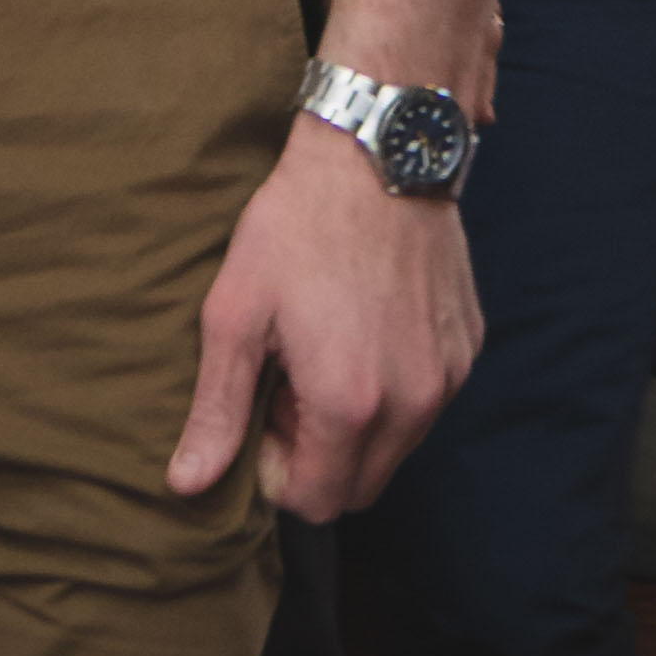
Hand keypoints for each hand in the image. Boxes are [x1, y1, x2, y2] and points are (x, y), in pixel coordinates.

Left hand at [168, 119, 477, 519]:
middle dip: (319, 456)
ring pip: (397, 448)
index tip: (265, 406)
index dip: (277, 469)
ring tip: (328, 351)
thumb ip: (217, 411)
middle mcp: (413, 402)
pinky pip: (429, 401)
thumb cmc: (297, 227)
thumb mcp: (236, 316)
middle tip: (293, 384)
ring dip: (358, 425)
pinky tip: (367, 326)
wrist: (377, 152)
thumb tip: (187, 485)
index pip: (315, 503)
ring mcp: (449, 373)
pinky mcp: (468, 343)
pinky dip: (396, 388)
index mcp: (350, 404)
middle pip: (360, 488)